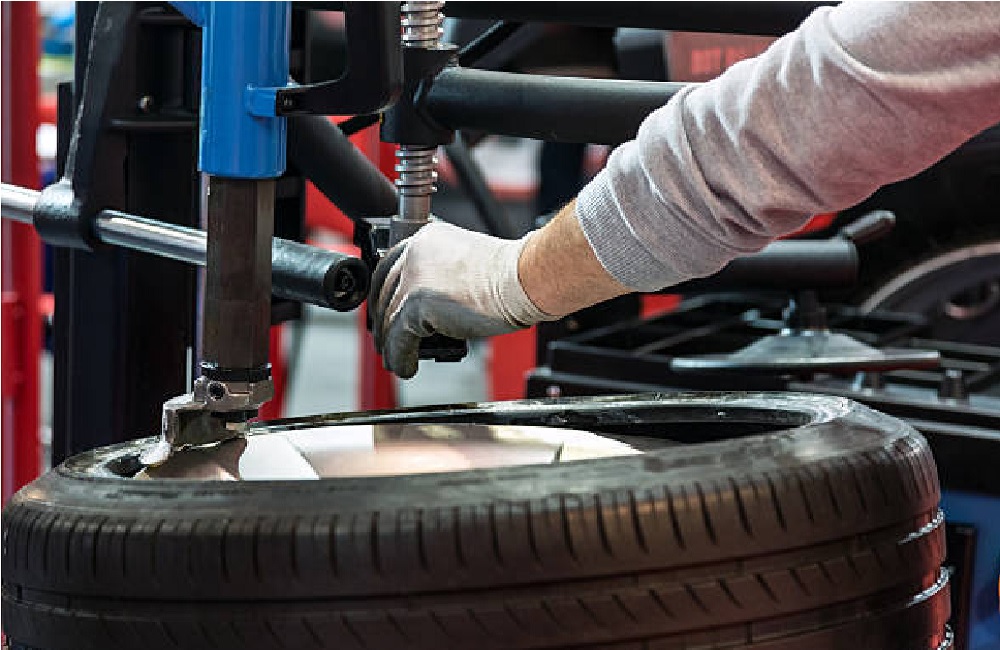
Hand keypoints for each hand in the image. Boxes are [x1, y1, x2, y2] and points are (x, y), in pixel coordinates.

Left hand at [369, 221, 555, 377]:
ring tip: (396, 358)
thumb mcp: (468, 264)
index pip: (390, 267)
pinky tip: (406, 366)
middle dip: (383, 319)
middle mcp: (415, 254)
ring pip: (389, 317)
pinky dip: (400, 356)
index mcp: (426, 239)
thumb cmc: (512, 273)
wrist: (524, 278)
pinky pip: (398, 338)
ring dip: (390, 343)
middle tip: (387, 338)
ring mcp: (414, 278)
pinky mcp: (417, 303)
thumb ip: (443, 276)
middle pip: (384, 292)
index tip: (386, 310)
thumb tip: (431, 306)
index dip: (385, 294)